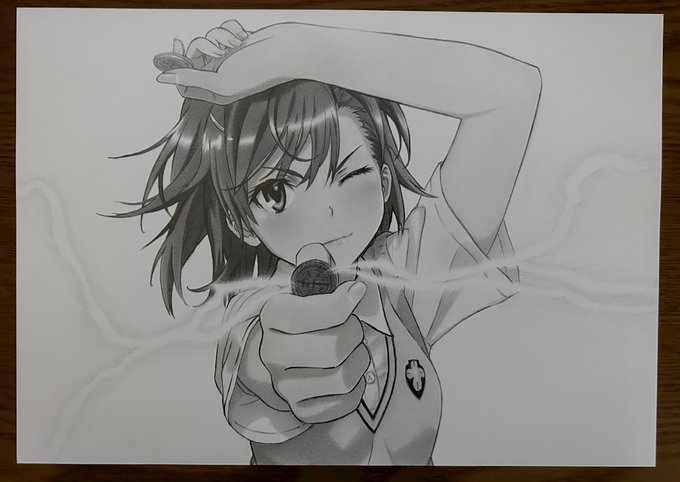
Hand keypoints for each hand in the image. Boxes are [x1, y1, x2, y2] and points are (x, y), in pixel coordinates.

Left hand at [156, 21, 304, 103]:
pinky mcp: (239, 41)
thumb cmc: (257, 69)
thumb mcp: (219, 79)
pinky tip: (243, 36)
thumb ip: (190, 78)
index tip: (175, 49)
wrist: (286, 50)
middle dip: (201, 48)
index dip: (177, 69)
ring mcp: (230, 58)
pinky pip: (223, 29)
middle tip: (215, 48)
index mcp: (216, 91)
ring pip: (208, 40)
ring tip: (235, 44)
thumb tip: (162, 78)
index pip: (185, 84)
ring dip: (219, 37)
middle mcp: (221, 75)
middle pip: (194, 59)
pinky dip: (231, 29)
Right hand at [259, 281, 369, 423]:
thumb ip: (317, 268)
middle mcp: (272, 354)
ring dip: (359, 359)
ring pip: (342, 377)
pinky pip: (344, 403)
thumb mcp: (306, 288)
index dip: (339, 303)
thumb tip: (322, 253)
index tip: (357, 292)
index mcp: (272, 317)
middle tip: (354, 326)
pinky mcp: (302, 409)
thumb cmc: (305, 316)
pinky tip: (350, 371)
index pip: (305, 315)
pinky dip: (357, 387)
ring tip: (355, 349)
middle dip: (354, 332)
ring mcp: (285, 386)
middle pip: (332, 347)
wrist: (284, 353)